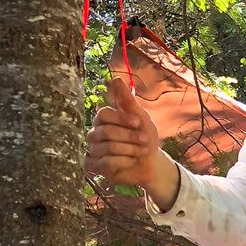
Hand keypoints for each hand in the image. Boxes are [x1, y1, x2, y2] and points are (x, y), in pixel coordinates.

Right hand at [86, 76, 180, 209]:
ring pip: (109, 148)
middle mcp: (95, 133)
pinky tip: (131, 161)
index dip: (121, 118)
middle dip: (130, 137)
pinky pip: (107, 163)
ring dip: (131, 150)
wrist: (151, 163)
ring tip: (141, 151)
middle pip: (107, 132)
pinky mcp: (96, 166)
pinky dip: (125, 162)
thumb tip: (115, 79)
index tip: (138, 123)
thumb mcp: (141, 118)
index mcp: (103, 119)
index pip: (104, 114)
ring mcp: (94, 150)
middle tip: (145, 140)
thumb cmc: (145, 137)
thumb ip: (127, 100)